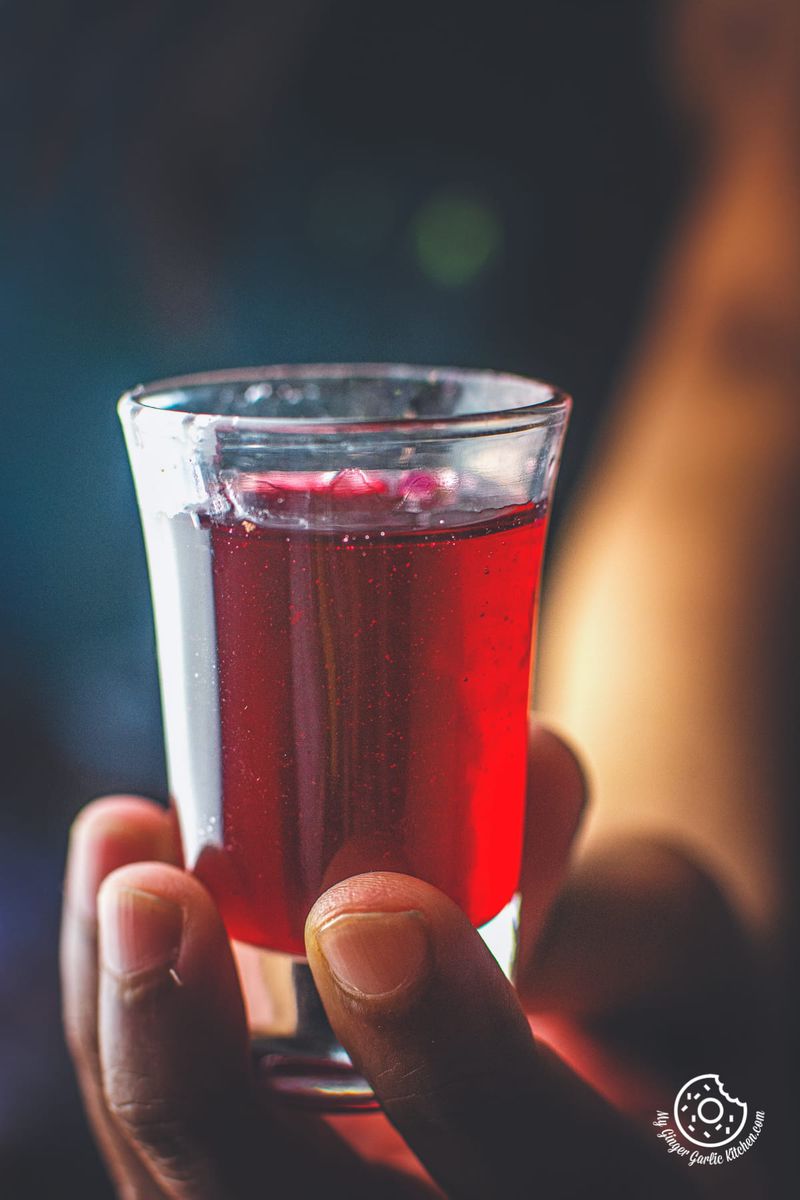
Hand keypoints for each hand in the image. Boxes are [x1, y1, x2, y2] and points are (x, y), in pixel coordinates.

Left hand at [62, 728, 717, 1197]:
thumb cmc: (642, 1000)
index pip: (548, 1188)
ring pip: (199, 1199)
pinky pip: (167, 1151)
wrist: (581, 1061)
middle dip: (204, 1085)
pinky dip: (124, 1028)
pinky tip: (122, 893)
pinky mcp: (263, 1179)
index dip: (457, 1070)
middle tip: (155, 902)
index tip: (368, 912)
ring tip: (123, 856)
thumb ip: (607, 885)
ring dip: (130, 1034)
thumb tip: (533, 769)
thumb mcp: (668, 948)